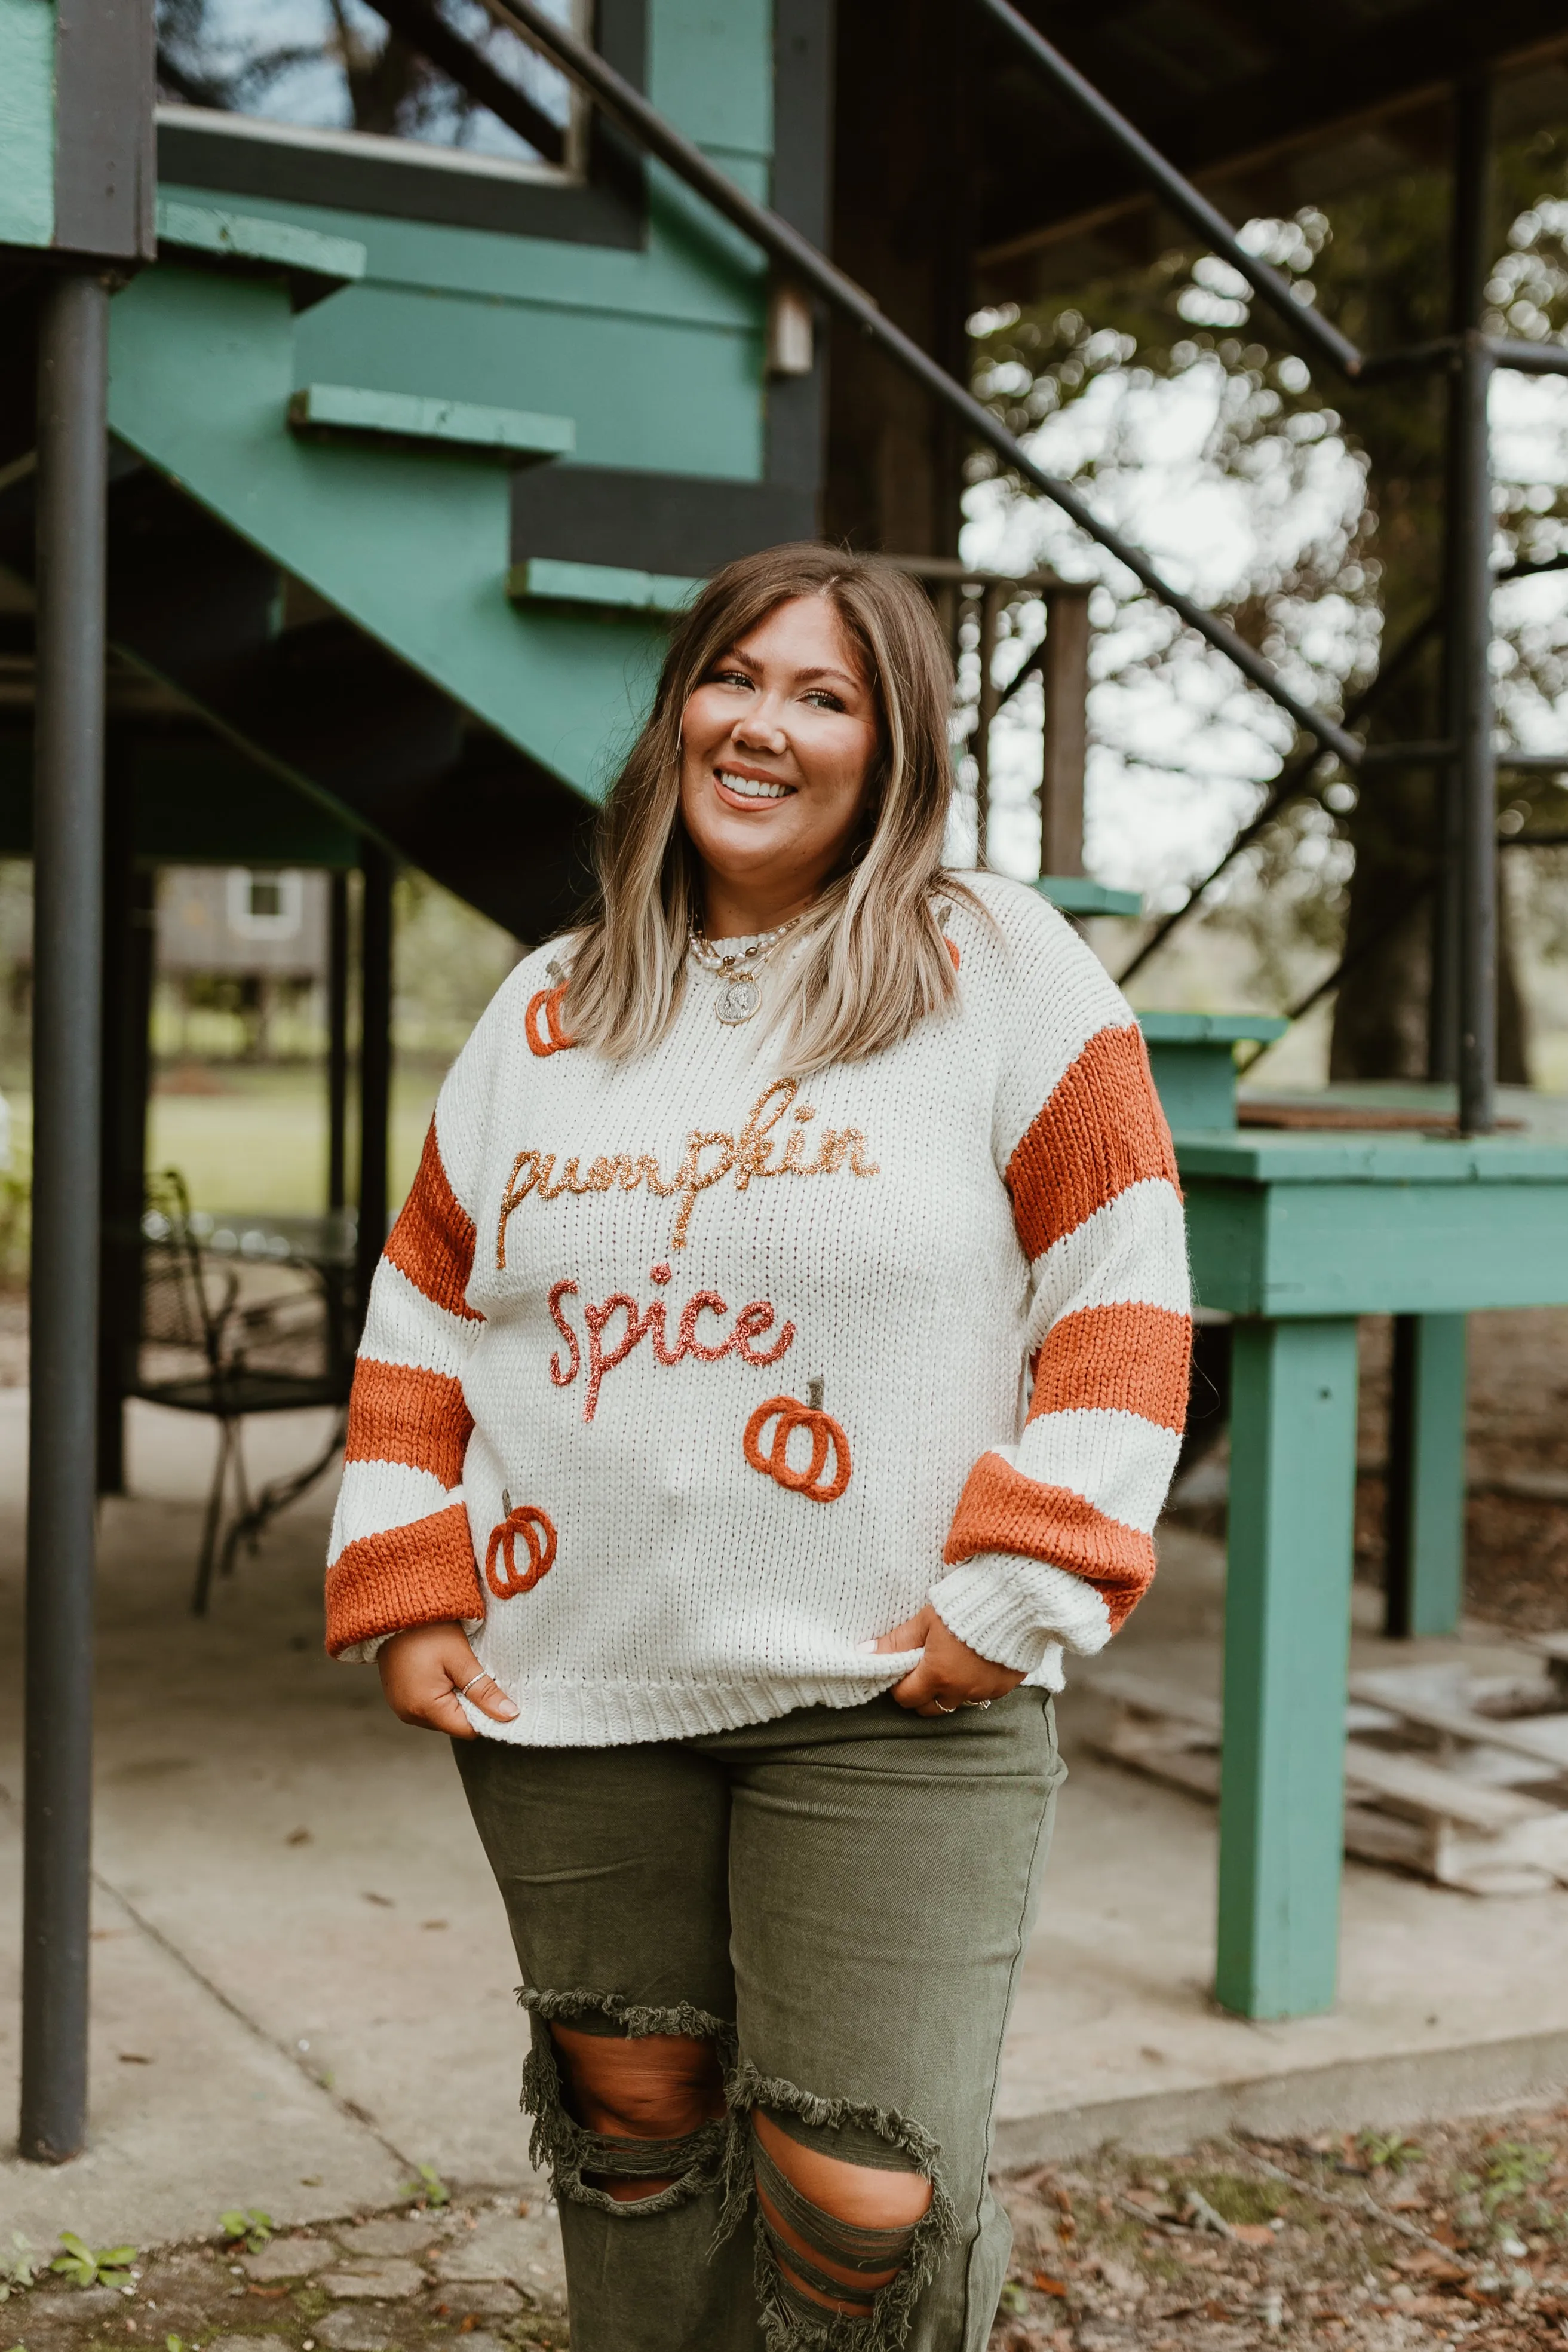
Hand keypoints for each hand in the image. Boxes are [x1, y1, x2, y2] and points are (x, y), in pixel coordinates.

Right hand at [377, 1622, 518, 1738]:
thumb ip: (485, 1691)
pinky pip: (428, 1705)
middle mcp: (410, 1715)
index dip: (487, 1715)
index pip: (468, 1730)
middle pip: (454, 1723)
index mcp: (425, 1709)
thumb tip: (509, 1715)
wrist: (396, 1611)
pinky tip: (443, 1671)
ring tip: (457, 1670)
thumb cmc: (427, 1630)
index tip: (496, 1694)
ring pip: (442, 1715)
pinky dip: (441, 1693)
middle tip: (475, 1674)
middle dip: (471, 1704)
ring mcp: (401, 1707)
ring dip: (455, 1698)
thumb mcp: (462, 1659)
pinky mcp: (399, 1698)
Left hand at [872, 1604, 1026, 1717]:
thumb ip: (896, 1641)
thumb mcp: (925, 1620)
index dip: (899, 1684)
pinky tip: (973, 1663)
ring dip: (947, 1691)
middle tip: (922, 1668)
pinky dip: (972, 1686)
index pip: (906, 1698)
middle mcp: (961, 1691)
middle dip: (921, 1694)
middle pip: (929, 1709)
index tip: (902, 1667)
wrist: (1015, 1600)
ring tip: (949, 1664)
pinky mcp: (1004, 1687)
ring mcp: (985, 1692)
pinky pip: (981, 1696)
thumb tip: (866, 1653)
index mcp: (937, 1675)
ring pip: (956, 1704)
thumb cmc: (965, 1605)